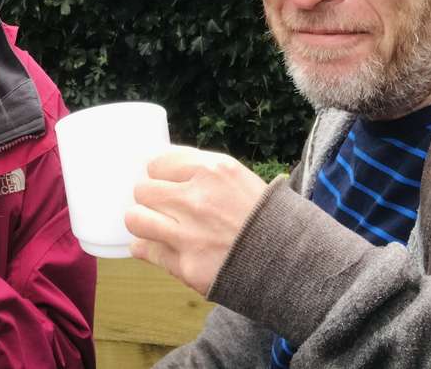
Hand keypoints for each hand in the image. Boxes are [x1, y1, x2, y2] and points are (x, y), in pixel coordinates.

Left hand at [125, 146, 266, 295]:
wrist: (295, 265)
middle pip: (143, 189)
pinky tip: (160, 246)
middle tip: (164, 206)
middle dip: (152, 197)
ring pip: (135, 218)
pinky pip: (145, 250)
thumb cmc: (265, 217)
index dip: (160, 174)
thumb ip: (198, 169)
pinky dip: (148, 248)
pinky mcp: (186, 267)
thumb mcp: (237, 178)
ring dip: (143, 220)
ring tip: (156, 225)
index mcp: (213, 170)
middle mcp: (198, 199)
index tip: (165, 182)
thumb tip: (158, 168)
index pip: (158, 162)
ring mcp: (189, 234)